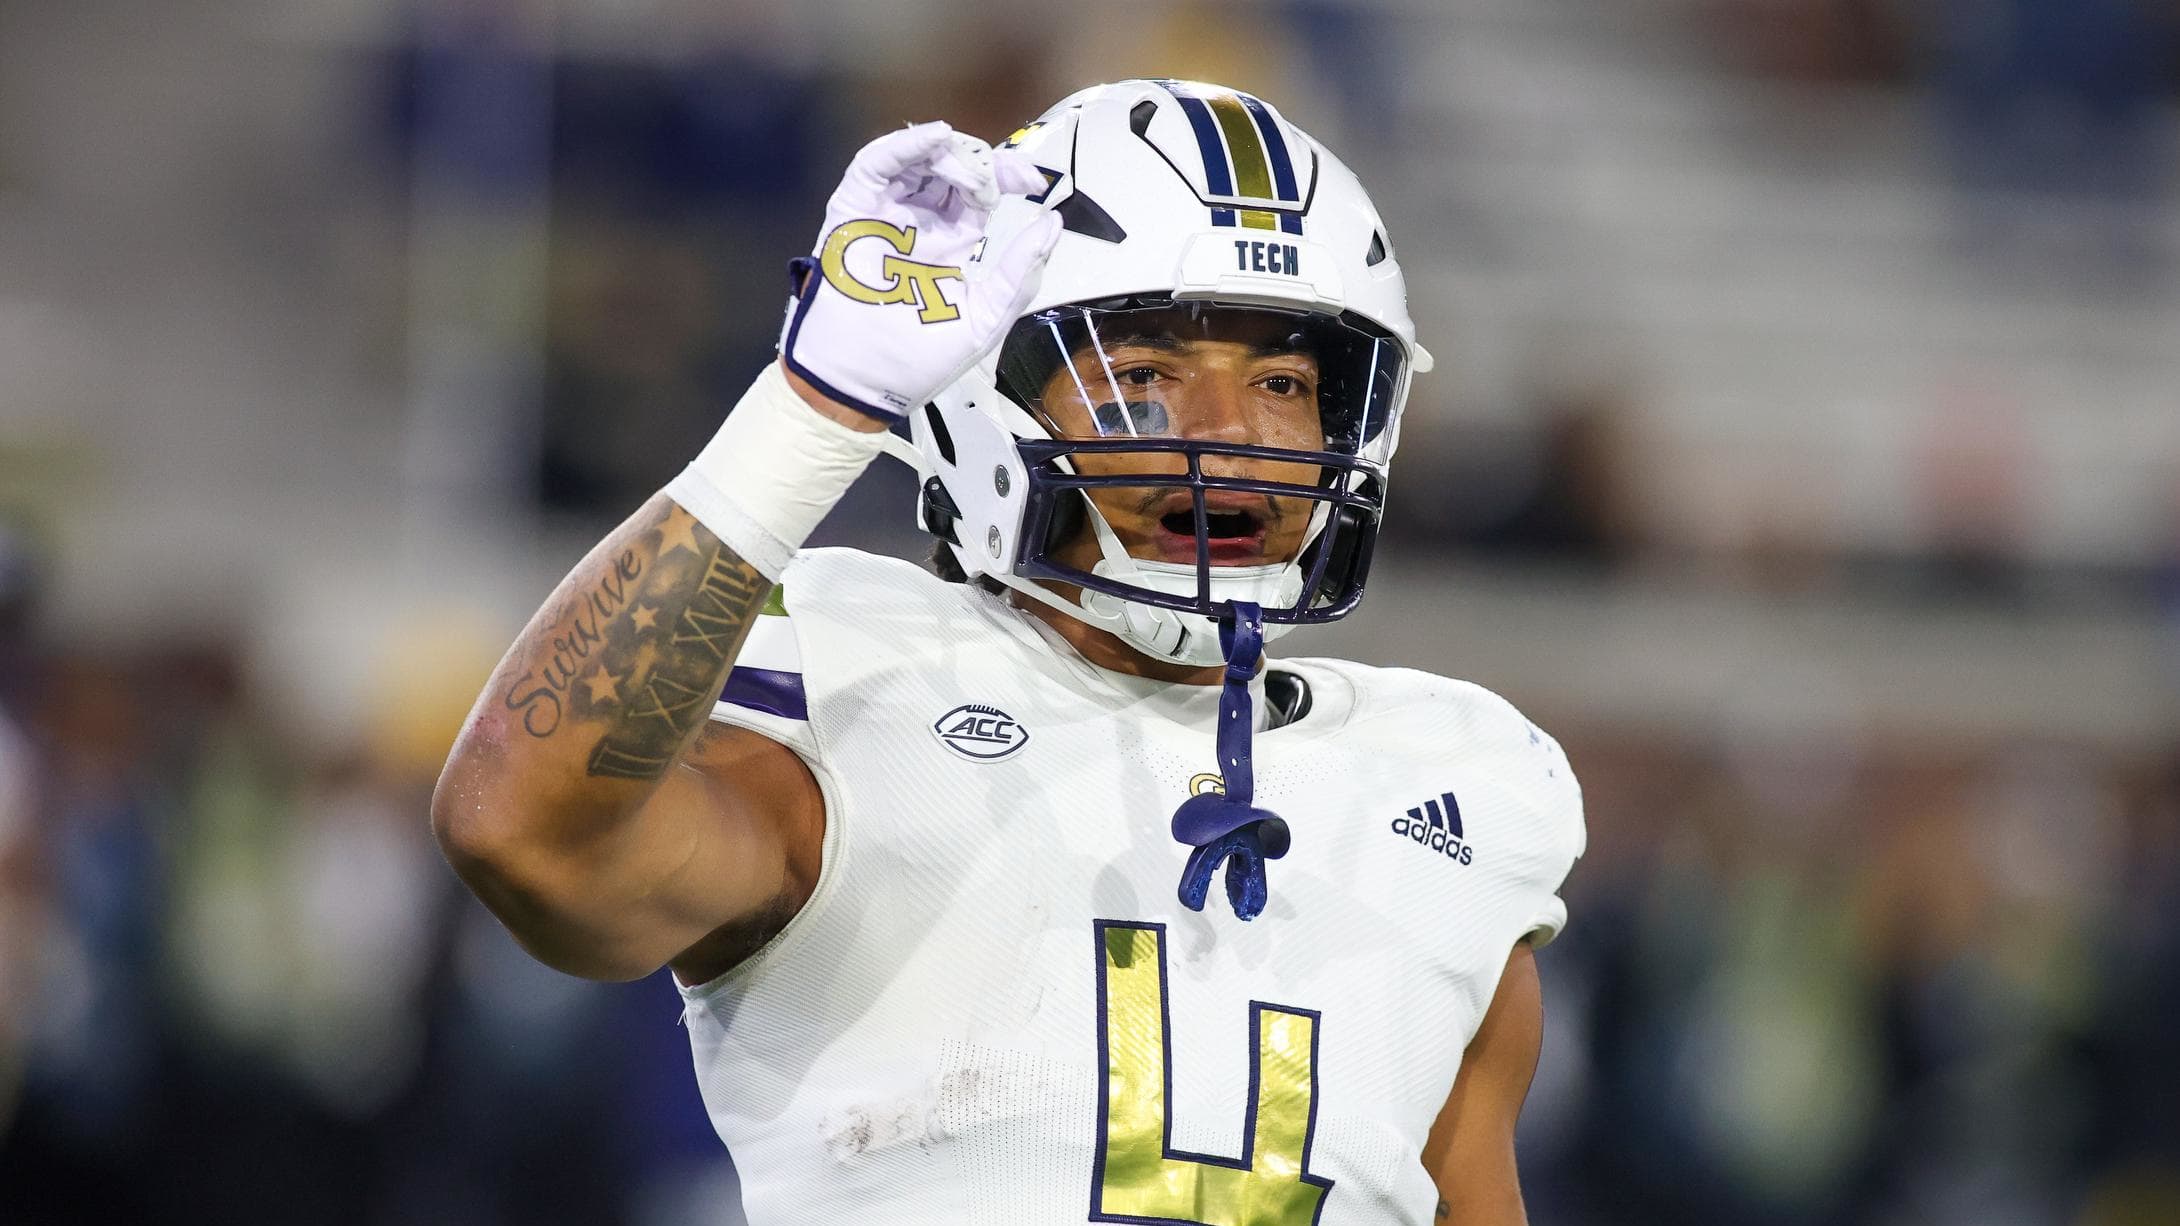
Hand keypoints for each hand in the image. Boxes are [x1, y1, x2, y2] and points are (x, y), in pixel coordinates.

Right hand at [779, 121, 1062, 420]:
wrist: (863, 384)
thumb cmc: (917, 362)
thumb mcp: (986, 318)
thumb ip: (1019, 272)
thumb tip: (1053, 225)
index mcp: (951, 245)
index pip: (981, 193)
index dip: (1007, 177)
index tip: (1034, 183)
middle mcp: (919, 224)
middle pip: (951, 169)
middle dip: (980, 164)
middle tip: (998, 178)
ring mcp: (885, 215)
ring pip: (917, 160)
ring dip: (947, 153)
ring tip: (968, 167)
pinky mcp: (853, 213)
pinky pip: (875, 166)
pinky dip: (903, 145)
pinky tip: (933, 138)